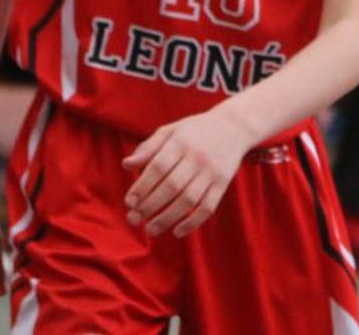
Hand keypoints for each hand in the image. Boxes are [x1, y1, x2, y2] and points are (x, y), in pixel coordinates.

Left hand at [122, 106, 255, 237]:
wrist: (233, 127)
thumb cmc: (194, 131)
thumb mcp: (170, 131)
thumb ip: (148, 148)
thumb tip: (126, 165)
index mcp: (181, 142)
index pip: (158, 167)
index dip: (142, 186)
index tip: (129, 202)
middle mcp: (197, 157)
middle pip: (172, 186)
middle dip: (150, 206)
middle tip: (134, 219)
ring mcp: (212, 171)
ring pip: (189, 200)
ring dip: (168, 218)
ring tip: (151, 230)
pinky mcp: (223, 183)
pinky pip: (208, 207)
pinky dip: (193, 222)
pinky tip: (177, 232)